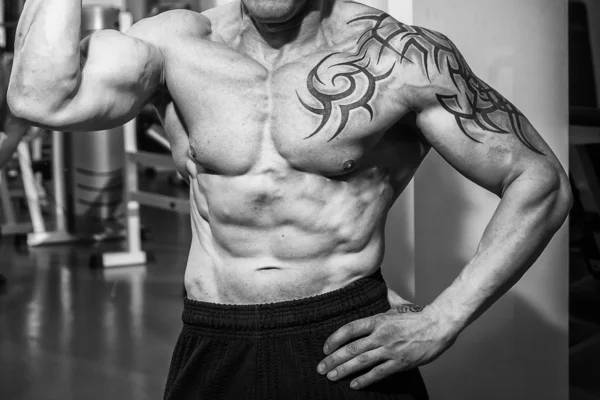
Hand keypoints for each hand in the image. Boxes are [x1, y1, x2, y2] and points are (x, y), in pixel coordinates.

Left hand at [317, 302, 458, 389]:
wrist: (439, 325)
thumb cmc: (419, 315)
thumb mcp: (398, 304)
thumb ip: (386, 298)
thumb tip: (381, 288)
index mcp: (378, 320)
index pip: (350, 329)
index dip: (334, 339)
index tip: (325, 348)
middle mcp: (381, 335)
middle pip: (351, 349)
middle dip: (333, 360)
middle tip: (321, 368)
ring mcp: (389, 350)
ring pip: (361, 362)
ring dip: (344, 371)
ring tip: (332, 376)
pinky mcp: (399, 362)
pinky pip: (378, 373)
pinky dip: (365, 380)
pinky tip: (354, 384)